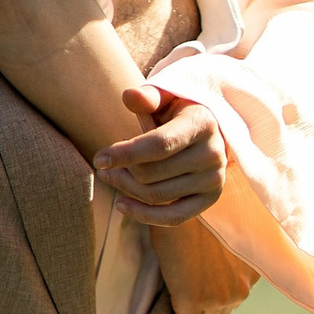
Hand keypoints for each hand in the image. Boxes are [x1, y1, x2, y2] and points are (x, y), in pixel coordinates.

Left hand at [94, 85, 225, 226]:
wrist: (210, 129)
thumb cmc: (178, 111)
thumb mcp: (166, 97)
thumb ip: (148, 97)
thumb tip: (129, 96)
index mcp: (202, 123)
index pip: (159, 145)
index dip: (125, 154)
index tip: (99, 159)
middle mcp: (212, 153)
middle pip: (152, 174)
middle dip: (121, 171)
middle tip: (105, 165)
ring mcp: (213, 179)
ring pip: (156, 196)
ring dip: (126, 188)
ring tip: (113, 176)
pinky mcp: (210, 198)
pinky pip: (174, 218)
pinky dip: (144, 215)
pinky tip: (122, 205)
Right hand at [152, 216, 255, 313]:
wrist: (183, 199)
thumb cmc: (199, 208)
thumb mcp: (223, 232)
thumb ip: (224, 253)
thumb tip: (213, 260)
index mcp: (251, 270)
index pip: (233, 298)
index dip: (219, 307)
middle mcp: (241, 288)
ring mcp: (218, 296)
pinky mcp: (192, 300)